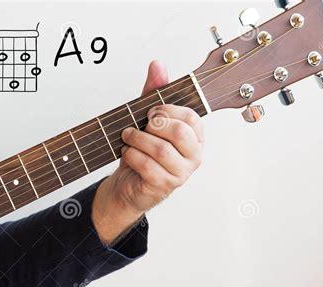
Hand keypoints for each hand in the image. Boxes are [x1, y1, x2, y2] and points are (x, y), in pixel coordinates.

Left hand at [92, 60, 203, 243]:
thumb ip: (155, 93)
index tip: (151, 111)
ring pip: (160, 149)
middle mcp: (194, 156)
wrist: (128, 183)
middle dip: (153, 124)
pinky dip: (131, 155)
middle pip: (179, 132)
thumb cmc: (142, 151)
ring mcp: (181, 173)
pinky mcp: (164, 186)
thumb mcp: (148, 120)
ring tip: (128, 137)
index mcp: (195, 137)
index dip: (167, 110)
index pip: (191, 117)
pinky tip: (127, 153)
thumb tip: (157, 64)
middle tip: (140, 126)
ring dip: (137, 139)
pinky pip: (147, 165)